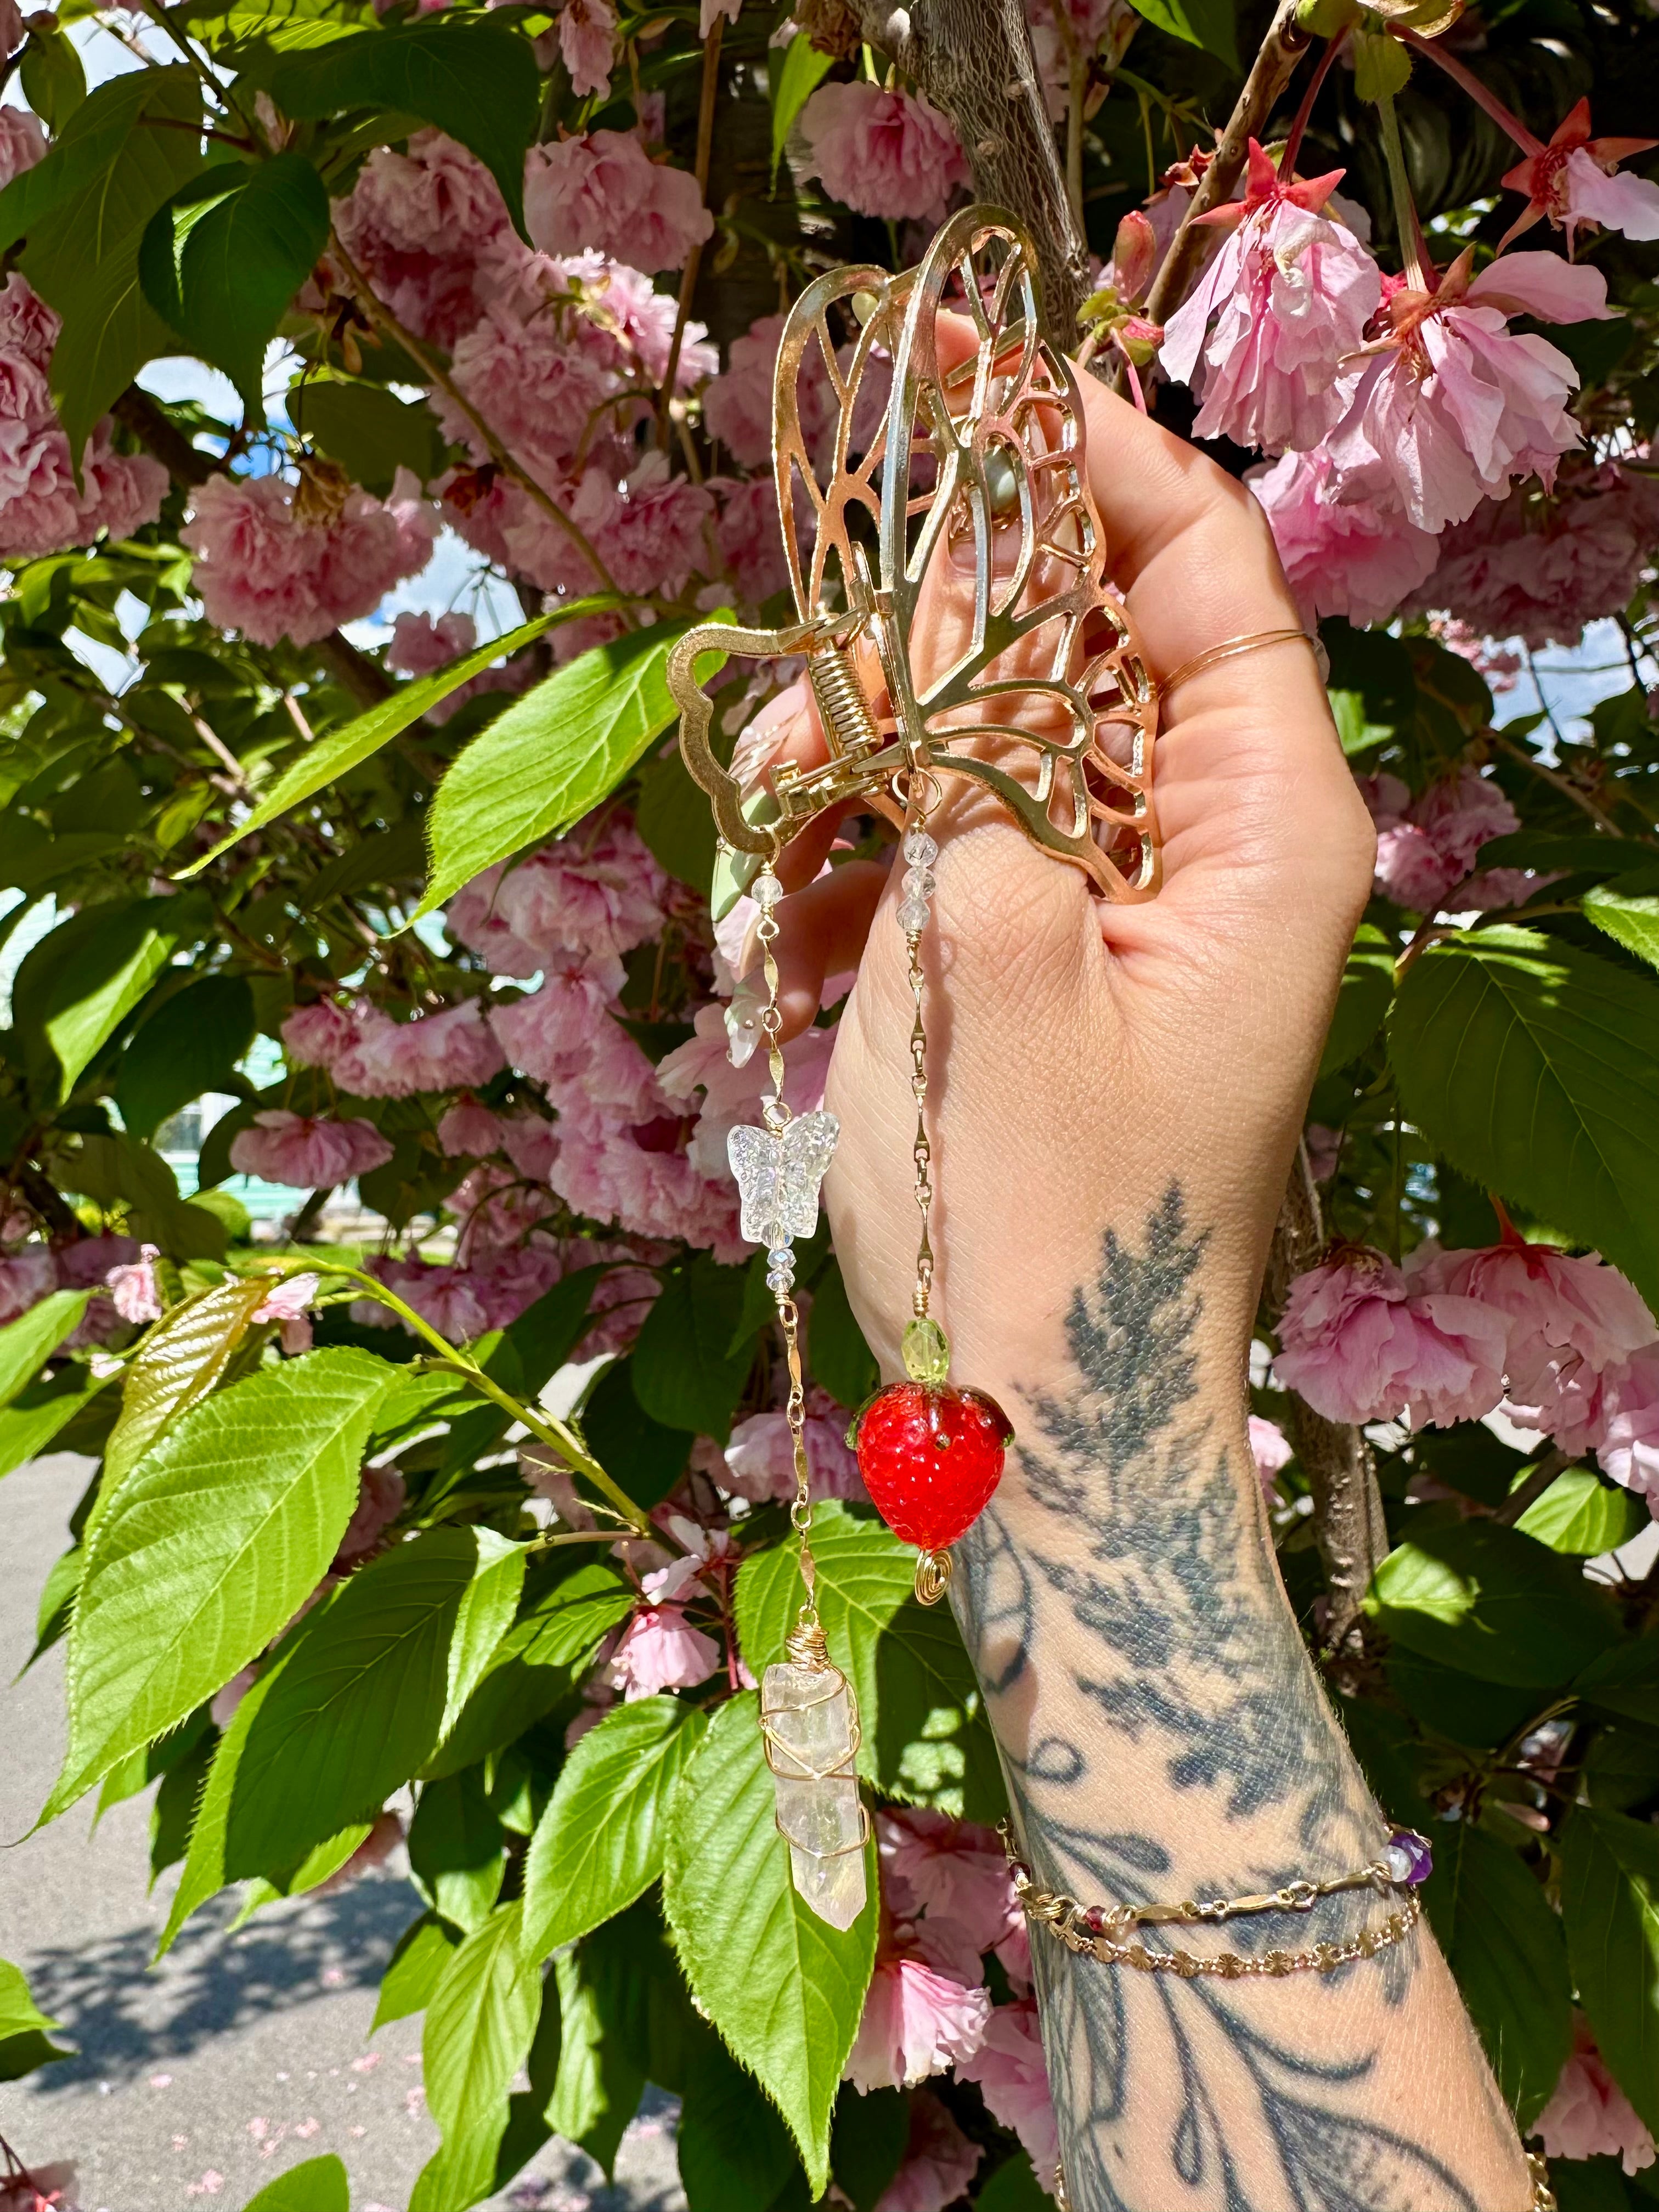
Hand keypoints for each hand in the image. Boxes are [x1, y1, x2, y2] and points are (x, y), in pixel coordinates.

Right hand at [748, 375, 1375, 1400]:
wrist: (1043, 1437)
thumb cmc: (1039, 1216)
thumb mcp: (984, 950)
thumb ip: (966, 745)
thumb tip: (948, 569)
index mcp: (1265, 829)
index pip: (1204, 570)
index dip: (1089, 457)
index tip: (965, 380)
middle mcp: (1212, 853)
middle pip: (1071, 654)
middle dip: (919, 658)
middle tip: (800, 715)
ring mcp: (1124, 917)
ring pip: (983, 754)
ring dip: (859, 780)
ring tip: (774, 871)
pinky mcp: (1046, 976)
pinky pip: (948, 859)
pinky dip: (861, 877)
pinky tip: (791, 960)